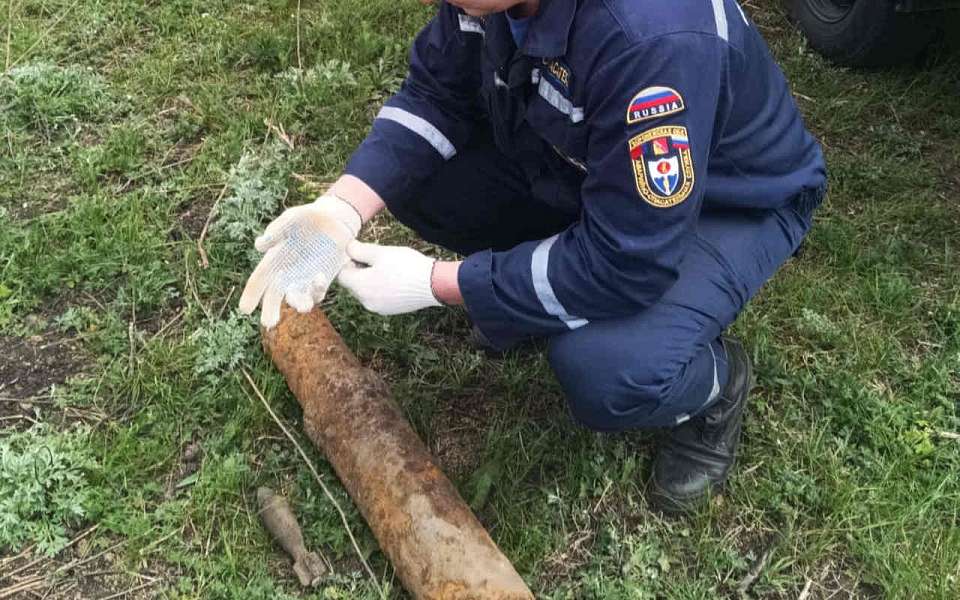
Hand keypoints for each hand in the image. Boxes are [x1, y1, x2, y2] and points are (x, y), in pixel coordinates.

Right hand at [239, 195, 361, 327]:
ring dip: (299, 305)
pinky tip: (319, 277)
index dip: (251, 294)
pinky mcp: (322, 281)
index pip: (259, 279)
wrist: (334, 221)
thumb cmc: (307, 218)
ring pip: (298, 299)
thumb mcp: (292, 219)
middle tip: (269, 323)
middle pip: (275, 296)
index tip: (244, 309)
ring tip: (303, 306)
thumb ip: (277, 230)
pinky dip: (317, 289)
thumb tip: (259, 246)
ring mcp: (305, 279)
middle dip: (270, 310)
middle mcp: (287, 273)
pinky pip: (317, 293)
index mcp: (274, 260)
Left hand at [337, 241, 441, 314]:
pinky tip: (396, 279)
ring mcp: (378, 308)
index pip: (342, 275)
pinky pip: (378, 298)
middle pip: (354, 284)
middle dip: (360, 271)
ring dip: (371, 280)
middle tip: (376, 259)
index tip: (360, 253)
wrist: (433, 284)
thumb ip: (359, 250)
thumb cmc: (406, 266)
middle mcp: (365, 301)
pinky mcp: (390, 311)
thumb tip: (347, 248)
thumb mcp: (380, 253)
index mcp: (360, 286)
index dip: (348, 262)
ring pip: (366, 291)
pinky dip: (382, 288)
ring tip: (388, 268)